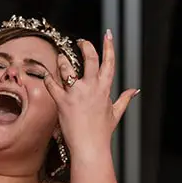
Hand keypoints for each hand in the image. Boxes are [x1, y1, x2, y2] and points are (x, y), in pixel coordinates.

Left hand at [43, 31, 137, 151]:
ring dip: (62, 60)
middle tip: (79, 41)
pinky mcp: (62, 102)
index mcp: (105, 89)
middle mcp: (91, 87)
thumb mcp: (116, 113)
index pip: (109, 62)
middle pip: (90, 58)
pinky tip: (46, 74)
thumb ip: (125, 99)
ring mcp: (76, 94)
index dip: (109, 46)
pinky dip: (48, 77)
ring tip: (61, 58)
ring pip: (67, 67)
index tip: (108, 34)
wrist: (90, 147)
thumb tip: (134, 91)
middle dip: (85, 45)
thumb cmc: (102, 133)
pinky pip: (52, 83)